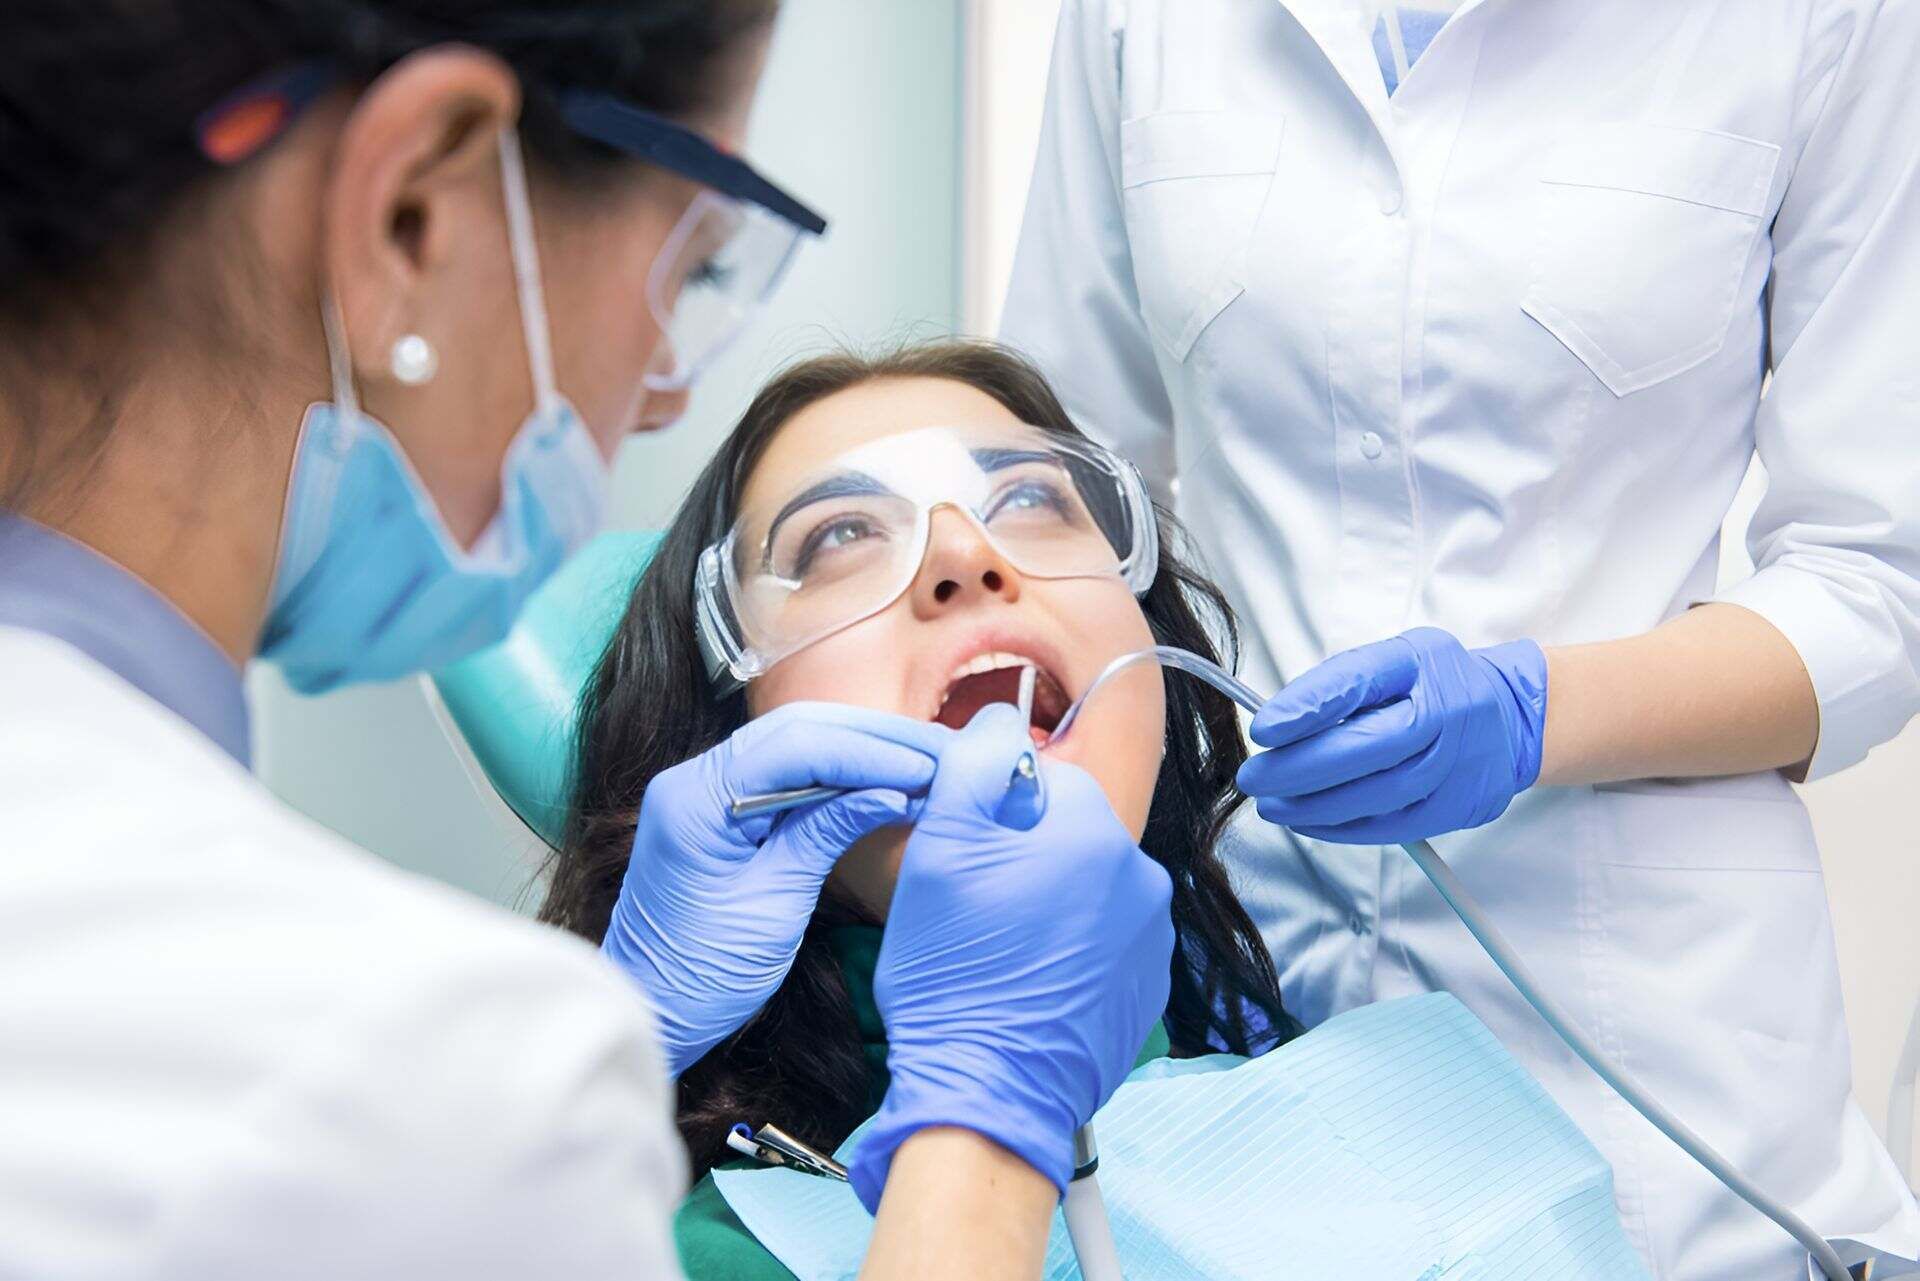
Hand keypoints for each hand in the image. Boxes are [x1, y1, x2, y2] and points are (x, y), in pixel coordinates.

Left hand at [600, 702, 948, 1076]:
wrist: (650, 1010)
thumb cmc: (703, 975)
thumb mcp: (776, 905)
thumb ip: (827, 833)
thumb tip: (893, 790)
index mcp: (696, 800)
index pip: (796, 746)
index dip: (868, 753)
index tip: (926, 768)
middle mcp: (693, 778)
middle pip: (796, 729)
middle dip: (871, 739)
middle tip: (937, 752)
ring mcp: (703, 789)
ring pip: (794, 742)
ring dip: (859, 749)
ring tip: (921, 762)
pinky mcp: (719, 807)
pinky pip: (785, 770)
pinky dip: (835, 772)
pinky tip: (879, 780)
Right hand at [847, 703, 1174, 1211]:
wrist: (986, 1093)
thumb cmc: (956, 976)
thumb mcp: (941, 849)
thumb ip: (975, 765)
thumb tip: (1001, 722)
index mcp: (1097, 833)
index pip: (1044, 781)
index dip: (993, 813)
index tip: (965, 854)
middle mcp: (1141, 880)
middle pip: (1069, 835)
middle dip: (1023, 858)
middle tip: (974, 908)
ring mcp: (1150, 941)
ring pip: (1085, 889)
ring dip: (1046, 905)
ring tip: (997, 951)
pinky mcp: (1144, 990)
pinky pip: (1102, 943)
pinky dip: (1067, 953)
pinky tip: (1025, 981)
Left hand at [1236, 627, 1547, 842]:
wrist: (1510, 717)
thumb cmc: (1435, 685)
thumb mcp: (1393, 660)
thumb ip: (1340, 685)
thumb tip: (1280, 724)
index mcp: (1422, 663)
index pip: (1360, 682)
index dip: (1308, 707)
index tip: (1264, 729)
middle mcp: (1447, 712)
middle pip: (1369, 747)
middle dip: (1301, 768)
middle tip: (1255, 778)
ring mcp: (1457, 763)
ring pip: (1379, 794)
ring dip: (1316, 806)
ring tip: (1272, 805)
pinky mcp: (1458, 806)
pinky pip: (1394, 825)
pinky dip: (1344, 828)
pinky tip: (1309, 823)